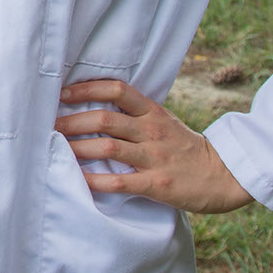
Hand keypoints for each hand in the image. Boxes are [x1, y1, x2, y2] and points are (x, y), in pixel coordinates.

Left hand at [55, 79, 254, 213]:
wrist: (224, 175)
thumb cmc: (186, 148)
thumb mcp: (165, 121)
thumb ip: (136, 115)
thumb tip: (95, 107)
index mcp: (153, 112)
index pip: (116, 90)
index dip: (86, 89)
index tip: (62, 93)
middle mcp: (151, 131)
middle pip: (104, 119)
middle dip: (71, 121)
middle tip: (48, 126)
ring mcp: (154, 157)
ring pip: (107, 147)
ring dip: (77, 148)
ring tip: (54, 150)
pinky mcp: (156, 183)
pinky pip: (119, 181)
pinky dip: (95, 180)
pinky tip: (78, 179)